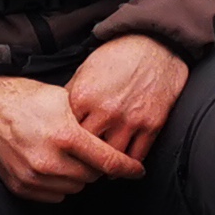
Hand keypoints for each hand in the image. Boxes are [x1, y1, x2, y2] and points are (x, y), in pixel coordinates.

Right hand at [0, 74, 145, 202]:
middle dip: (98, 166)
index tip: (138, 171)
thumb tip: (114, 138)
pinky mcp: (20, 186)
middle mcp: (49, 161)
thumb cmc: (26, 98)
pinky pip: (55, 195)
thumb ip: (89, 122)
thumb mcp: (63, 99)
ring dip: (79, 175)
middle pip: (92, 177)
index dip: (128, 168)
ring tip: (69, 155)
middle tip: (92, 151)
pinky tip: (54, 165)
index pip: (107, 161)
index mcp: (64, 135)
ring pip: (75, 187)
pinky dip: (60, 184)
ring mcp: (33, 176)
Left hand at [65, 34, 189, 158]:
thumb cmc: (119, 55)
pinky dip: (129, 165)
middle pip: (86, 149)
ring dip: (105, 167)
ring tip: (100, 170)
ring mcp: (129, 120)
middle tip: (80, 166)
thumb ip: (71, 94)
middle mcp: (105, 111)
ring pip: (112, 157)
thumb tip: (58, 115)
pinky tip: (123, 166)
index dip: (64, 143)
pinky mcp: (151, 125)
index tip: (63, 149)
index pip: (66, 132)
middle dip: (82, 159)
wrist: (157, 44)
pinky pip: (137, 156)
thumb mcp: (86, 68)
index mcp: (83, 97)